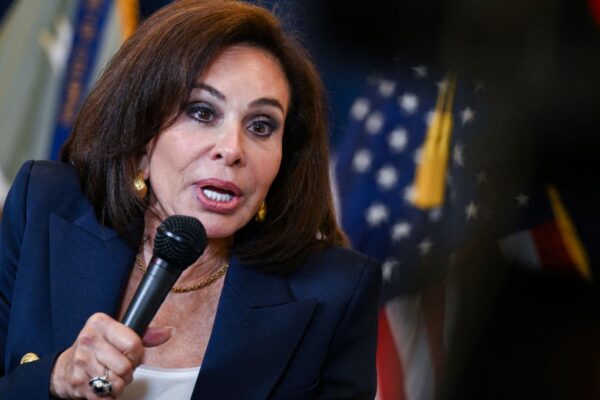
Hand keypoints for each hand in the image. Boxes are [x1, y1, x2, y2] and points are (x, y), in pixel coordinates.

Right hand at [49, 313, 171, 398]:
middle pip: (125, 366)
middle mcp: (88, 339)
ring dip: (117, 385)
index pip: (133, 344)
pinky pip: (103, 397)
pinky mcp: (77, 381)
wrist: (65, 366)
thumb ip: (145, 335)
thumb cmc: (97, 349)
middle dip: (127, 373)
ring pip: (115, 383)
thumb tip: (168, 332)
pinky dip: (108, 396)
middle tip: (120, 369)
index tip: (132, 356)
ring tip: (111, 377)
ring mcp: (81, 361)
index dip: (137, 355)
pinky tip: (102, 387)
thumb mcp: (118, 334)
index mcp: (100, 323)